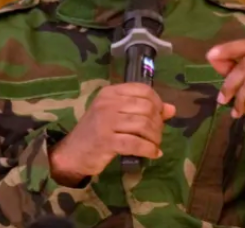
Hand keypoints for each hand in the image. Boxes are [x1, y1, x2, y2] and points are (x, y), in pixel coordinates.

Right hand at [48, 83, 174, 185]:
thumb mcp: (117, 115)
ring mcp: (106, 122)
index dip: (157, 102)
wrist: (73, 152)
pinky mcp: (106, 141)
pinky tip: (153, 154)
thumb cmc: (96, 131)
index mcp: (110, 92)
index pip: (143, 90)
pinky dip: (149, 150)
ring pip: (143, 125)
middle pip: (146, 108)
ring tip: (155, 145)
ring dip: (155, 138)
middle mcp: (108, 103)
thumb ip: (142, 109)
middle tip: (156, 135)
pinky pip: (136, 144)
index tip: (159, 116)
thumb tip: (171, 109)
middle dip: (158, 123)